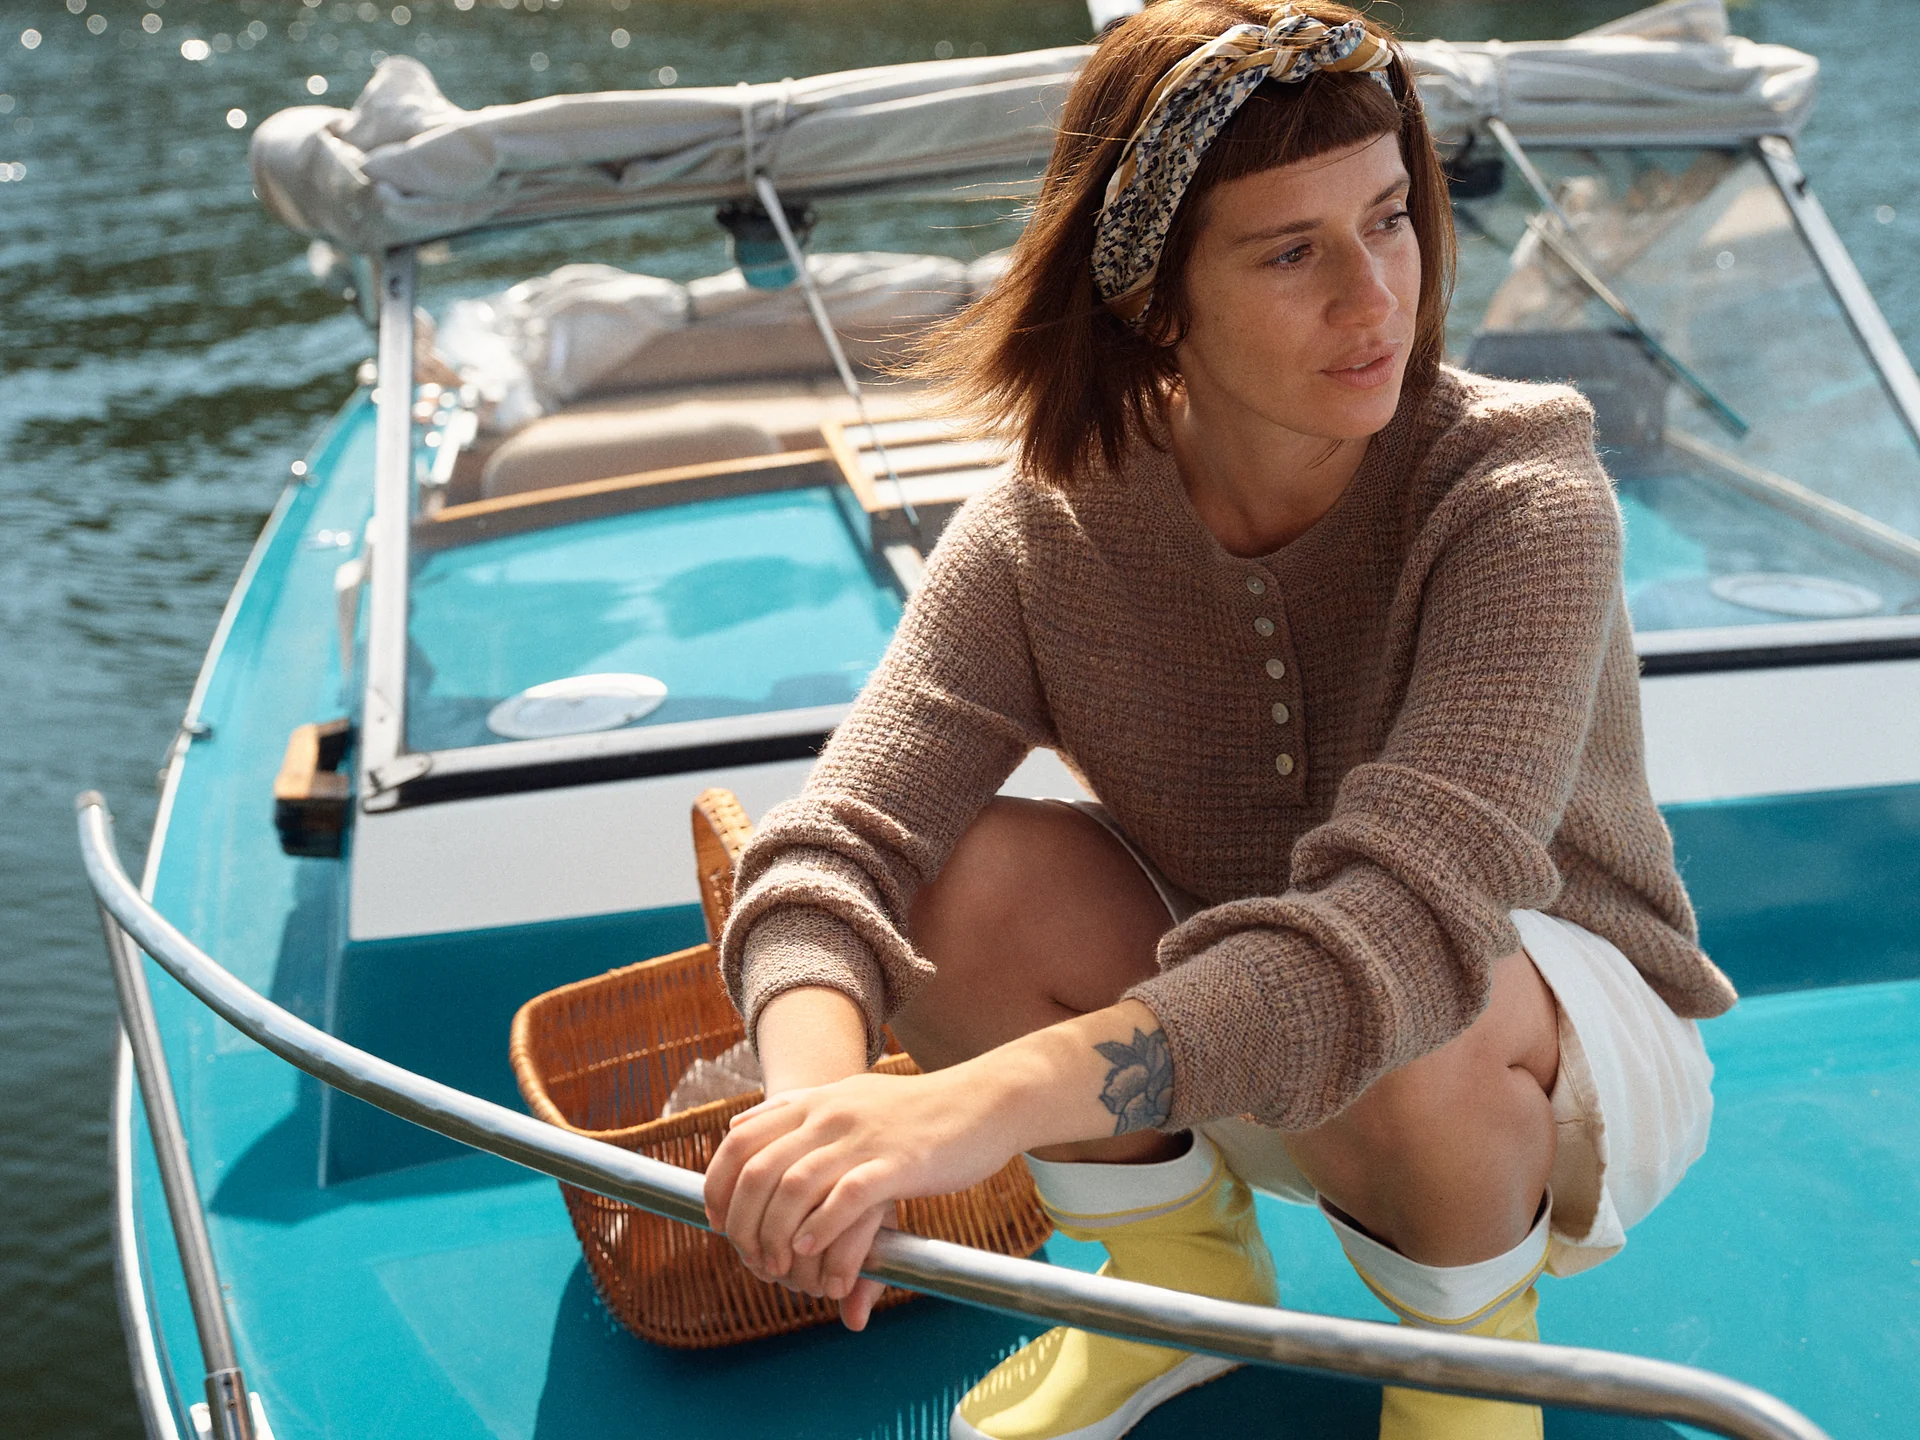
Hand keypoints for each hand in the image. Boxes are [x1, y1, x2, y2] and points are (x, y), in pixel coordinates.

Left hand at [702, 1068, 1016, 1325]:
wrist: (985, 1098)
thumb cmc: (916, 1109)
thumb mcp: (848, 1097)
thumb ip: (794, 1111)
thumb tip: (736, 1123)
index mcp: (815, 1101)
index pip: (740, 1140)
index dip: (718, 1184)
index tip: (717, 1221)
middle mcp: (830, 1115)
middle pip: (759, 1170)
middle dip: (743, 1222)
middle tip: (750, 1257)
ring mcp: (863, 1137)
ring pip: (794, 1186)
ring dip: (777, 1234)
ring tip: (779, 1266)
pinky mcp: (899, 1163)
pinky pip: (847, 1196)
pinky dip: (822, 1227)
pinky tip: (812, 1250)